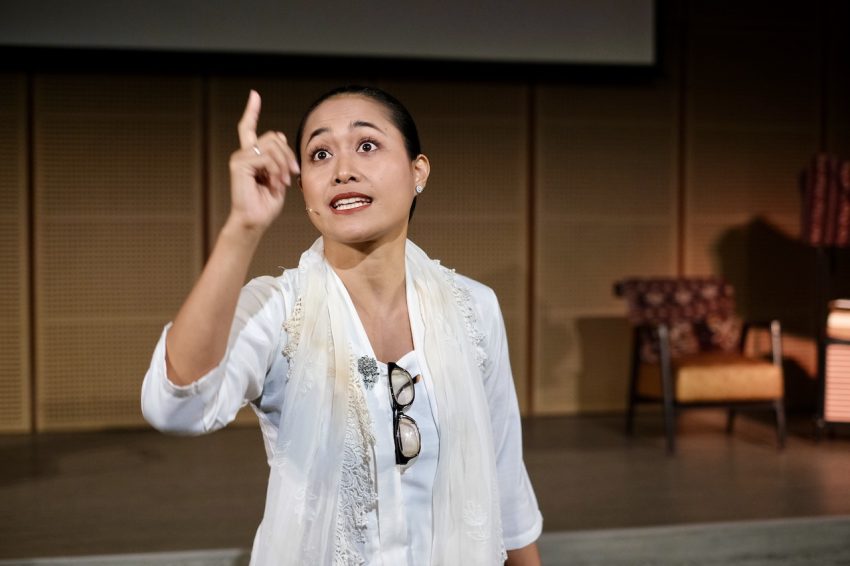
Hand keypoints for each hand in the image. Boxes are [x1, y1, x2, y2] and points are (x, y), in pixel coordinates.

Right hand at [227, 90, 299, 232]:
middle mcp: (243, 153)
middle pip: (273, 137)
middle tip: (292, 173)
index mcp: (252, 155)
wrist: (255, 221)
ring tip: (283, 182)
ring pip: (272, 145)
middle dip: (288, 154)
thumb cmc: (266, 203)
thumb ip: (279, 158)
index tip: (254, 95)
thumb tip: (281, 135)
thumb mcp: (279, 176)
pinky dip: (277, 170)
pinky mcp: (239, 164)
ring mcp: (240, 158)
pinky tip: (276, 183)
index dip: (252, 110)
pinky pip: (267, 157)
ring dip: (284, 164)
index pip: (248, 127)